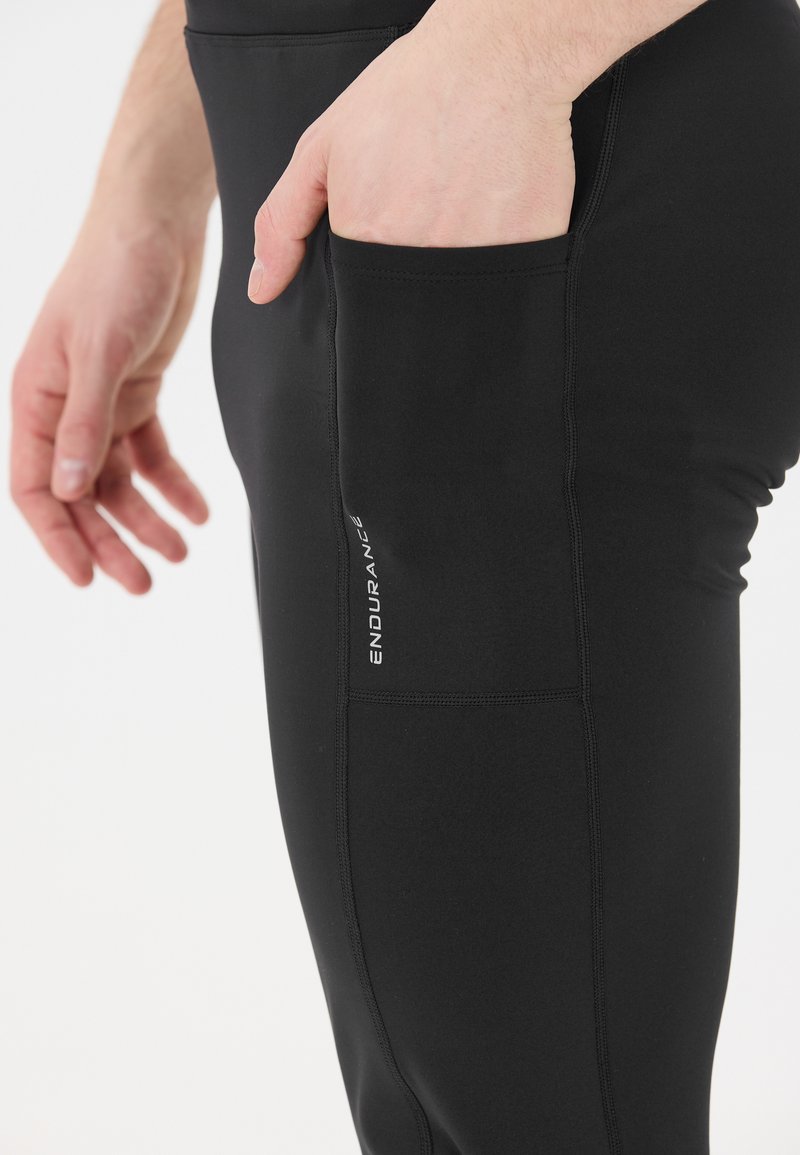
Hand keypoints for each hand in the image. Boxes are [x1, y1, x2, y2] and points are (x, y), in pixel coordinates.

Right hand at [10, 207, 209, 594]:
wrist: (156, 224)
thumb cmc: (114, 275)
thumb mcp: (97, 351)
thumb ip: (82, 423)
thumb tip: (64, 490)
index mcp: (34, 401)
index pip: (34, 488)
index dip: (59, 537)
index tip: (89, 578)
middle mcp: (61, 410)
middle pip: (79, 495)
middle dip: (110, 541)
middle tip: (144, 584)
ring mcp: (100, 403)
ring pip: (117, 480)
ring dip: (146, 519)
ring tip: (180, 553)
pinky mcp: (136, 392)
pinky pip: (151, 453)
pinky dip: (172, 484)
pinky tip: (198, 511)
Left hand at [247, 1, 575, 303]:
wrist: (497, 54)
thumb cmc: (406, 93)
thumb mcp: (323, 147)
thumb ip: (282, 223)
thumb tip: (261, 289)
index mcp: (368, 241)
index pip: (365, 303)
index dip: (375, 280)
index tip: (390, 239)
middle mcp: (422, 259)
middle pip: (413, 307)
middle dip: (416, 277)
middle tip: (431, 214)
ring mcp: (479, 258)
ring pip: (460, 302)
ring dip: (459, 273)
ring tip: (461, 211)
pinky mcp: (531, 251)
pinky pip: (512, 283)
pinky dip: (504, 260)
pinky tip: (498, 215)